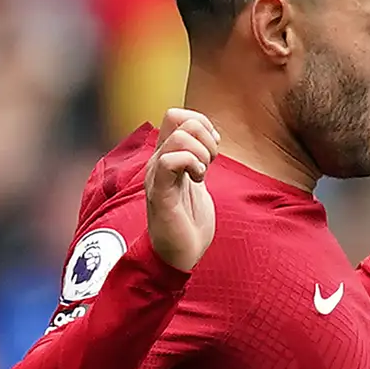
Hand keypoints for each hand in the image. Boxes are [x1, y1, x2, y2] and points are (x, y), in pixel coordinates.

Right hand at [145, 108, 218, 272]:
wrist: (180, 253)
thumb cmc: (189, 220)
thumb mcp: (198, 179)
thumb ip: (198, 157)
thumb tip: (210, 135)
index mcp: (166, 155)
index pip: (176, 115)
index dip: (201, 123)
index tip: (212, 147)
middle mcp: (158, 160)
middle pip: (178, 118)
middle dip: (205, 137)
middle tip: (210, 163)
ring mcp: (157, 175)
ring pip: (179, 137)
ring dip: (202, 153)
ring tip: (202, 174)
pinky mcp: (161, 193)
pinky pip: (169, 161)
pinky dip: (192, 164)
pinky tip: (198, 180)